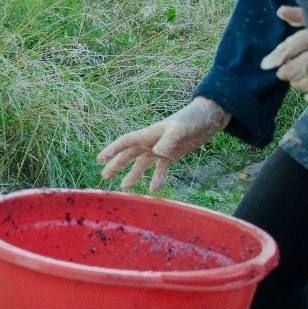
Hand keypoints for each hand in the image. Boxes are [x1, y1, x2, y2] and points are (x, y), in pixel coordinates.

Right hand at [96, 97, 230, 192]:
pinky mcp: (171, 156)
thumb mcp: (180, 129)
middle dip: (116, 165)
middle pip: (129, 155)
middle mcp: (151, 143)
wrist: (207, 119)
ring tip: (124, 188)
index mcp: (148, 135)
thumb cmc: (191, 119)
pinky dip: (156, 178)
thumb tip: (157, 152)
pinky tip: (153, 189)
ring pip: (141, 164)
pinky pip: (160, 169)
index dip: (112, 150)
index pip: (126, 142)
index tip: (100, 159)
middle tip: (104, 177)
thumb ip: (168, 140)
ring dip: (132, 175)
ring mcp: (160, 150)